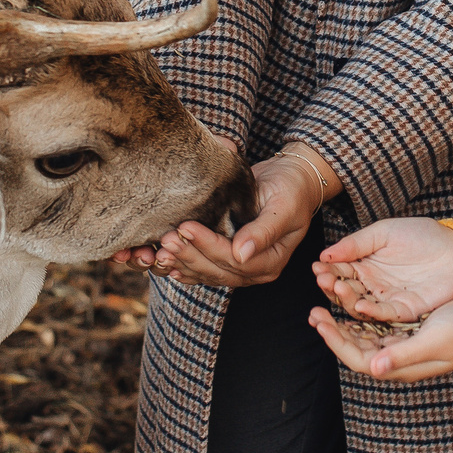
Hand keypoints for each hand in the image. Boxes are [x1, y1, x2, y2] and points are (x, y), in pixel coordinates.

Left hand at [119, 151, 319, 287]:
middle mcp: (253, 270)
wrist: (291, 180)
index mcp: (270, 261)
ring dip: (181, 261)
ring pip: (205, 272)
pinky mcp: (224, 258)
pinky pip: (201, 268)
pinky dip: (181, 265)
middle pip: (216, 271)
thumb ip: (264, 231)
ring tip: (160, 247)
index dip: (209, 246)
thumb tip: (242, 255)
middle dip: (189, 255)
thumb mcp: (284, 206)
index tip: (187, 227)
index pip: (234, 260)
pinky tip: (163, 261)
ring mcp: (238, 267)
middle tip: (167, 238)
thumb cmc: (292, 189)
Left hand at [310, 296, 452, 382]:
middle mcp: (398, 357)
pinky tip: (352, 299)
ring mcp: (403, 343)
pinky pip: (376, 322)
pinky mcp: (408, 328)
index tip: (320, 322)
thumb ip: (402, 355)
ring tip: (326, 303)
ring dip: (344, 320)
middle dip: (333, 331)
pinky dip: (361, 311)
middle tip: (314, 311)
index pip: (358, 359)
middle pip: (356, 348)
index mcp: (402, 365)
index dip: (336, 343)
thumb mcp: (433, 342)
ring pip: (364, 334)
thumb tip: (372, 368)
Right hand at [311, 219, 452, 321]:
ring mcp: (388, 299)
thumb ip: (356, 244)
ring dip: (347, 299)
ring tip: (336, 289)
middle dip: (332, 286)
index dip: (328, 270)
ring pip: (361, 304)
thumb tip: (325, 254)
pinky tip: (359, 304)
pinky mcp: (405, 311)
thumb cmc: (422, 235)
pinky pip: (384, 314)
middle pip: (347, 290)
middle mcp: (373, 286)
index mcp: (366, 266)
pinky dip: (371, 311)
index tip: (317, 268)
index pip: (341, 271)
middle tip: (322, 279)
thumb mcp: (384, 232)